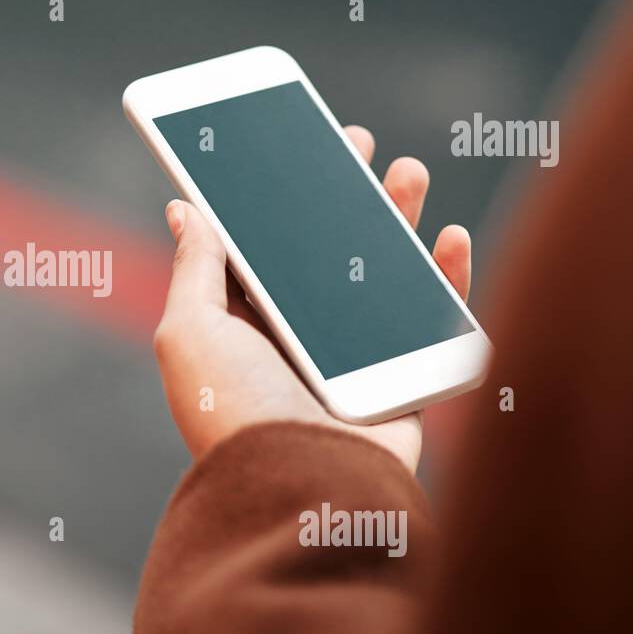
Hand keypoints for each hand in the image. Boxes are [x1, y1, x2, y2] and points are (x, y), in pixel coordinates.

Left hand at [152, 126, 470, 473]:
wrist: (300, 488)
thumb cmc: (235, 412)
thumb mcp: (189, 332)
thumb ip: (193, 269)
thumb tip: (183, 209)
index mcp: (242, 328)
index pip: (263, 250)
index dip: (277, 199)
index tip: (295, 148)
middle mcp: (297, 343)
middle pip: (327, 253)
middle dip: (343, 195)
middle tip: (356, 144)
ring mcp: (353, 363)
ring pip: (384, 275)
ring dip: (398, 219)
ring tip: (407, 172)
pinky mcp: (402, 384)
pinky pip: (433, 322)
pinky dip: (447, 279)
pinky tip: (449, 238)